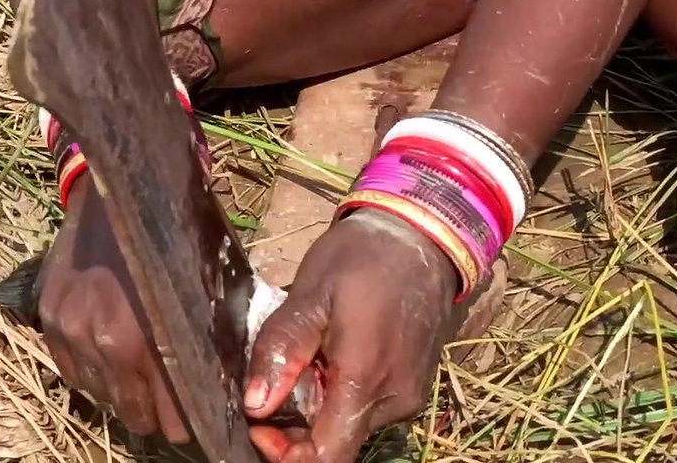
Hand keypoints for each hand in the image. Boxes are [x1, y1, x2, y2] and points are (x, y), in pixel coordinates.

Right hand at [34, 174, 190, 442]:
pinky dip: (92, 371)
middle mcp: (104, 344)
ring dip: (122, 391)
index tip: (195, 414)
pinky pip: (73, 374)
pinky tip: (109, 352)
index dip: (186, 420)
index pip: (172, 418)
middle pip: (134, 415)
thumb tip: (228, 389)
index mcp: (149, 339)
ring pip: (102, 398)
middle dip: (155, 410)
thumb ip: (208, 341)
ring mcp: (71, 333)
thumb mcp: (204, 287)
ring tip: (138, 368)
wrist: (116, 189)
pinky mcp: (50, 320)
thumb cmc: (173, 234)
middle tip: (168, 395)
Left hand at [243, 209, 460, 462]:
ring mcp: (409, 395)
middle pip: (337, 442)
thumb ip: (282, 349)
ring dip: (320, 409)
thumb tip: (256, 405)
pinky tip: (330, 358)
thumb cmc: (361, 258)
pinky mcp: (414, 385)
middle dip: (297, 428)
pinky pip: (370, 407)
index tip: (259, 422)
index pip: (328, 455)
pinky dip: (342, 396)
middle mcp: (395, 400)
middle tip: (272, 384)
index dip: (287, 453)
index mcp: (366, 380)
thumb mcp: (310, 294)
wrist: (421, 236)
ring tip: (304, 361)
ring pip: (352, 426)